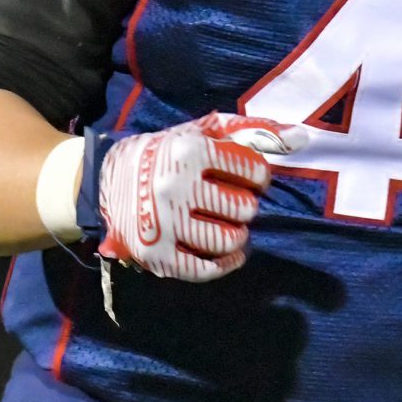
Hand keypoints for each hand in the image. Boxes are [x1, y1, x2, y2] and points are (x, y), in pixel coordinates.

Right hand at [94, 114, 304, 281]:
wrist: (100, 181)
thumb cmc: (162, 153)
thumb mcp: (199, 132)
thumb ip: (250, 131)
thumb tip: (301, 138)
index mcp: (189, 151)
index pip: (253, 172)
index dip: (257, 178)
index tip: (248, 180)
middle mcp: (176, 187)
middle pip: (243, 209)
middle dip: (244, 207)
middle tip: (232, 203)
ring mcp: (164, 224)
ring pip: (229, 240)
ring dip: (236, 235)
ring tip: (227, 226)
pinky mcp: (156, 255)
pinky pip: (206, 269)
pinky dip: (225, 264)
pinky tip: (227, 254)